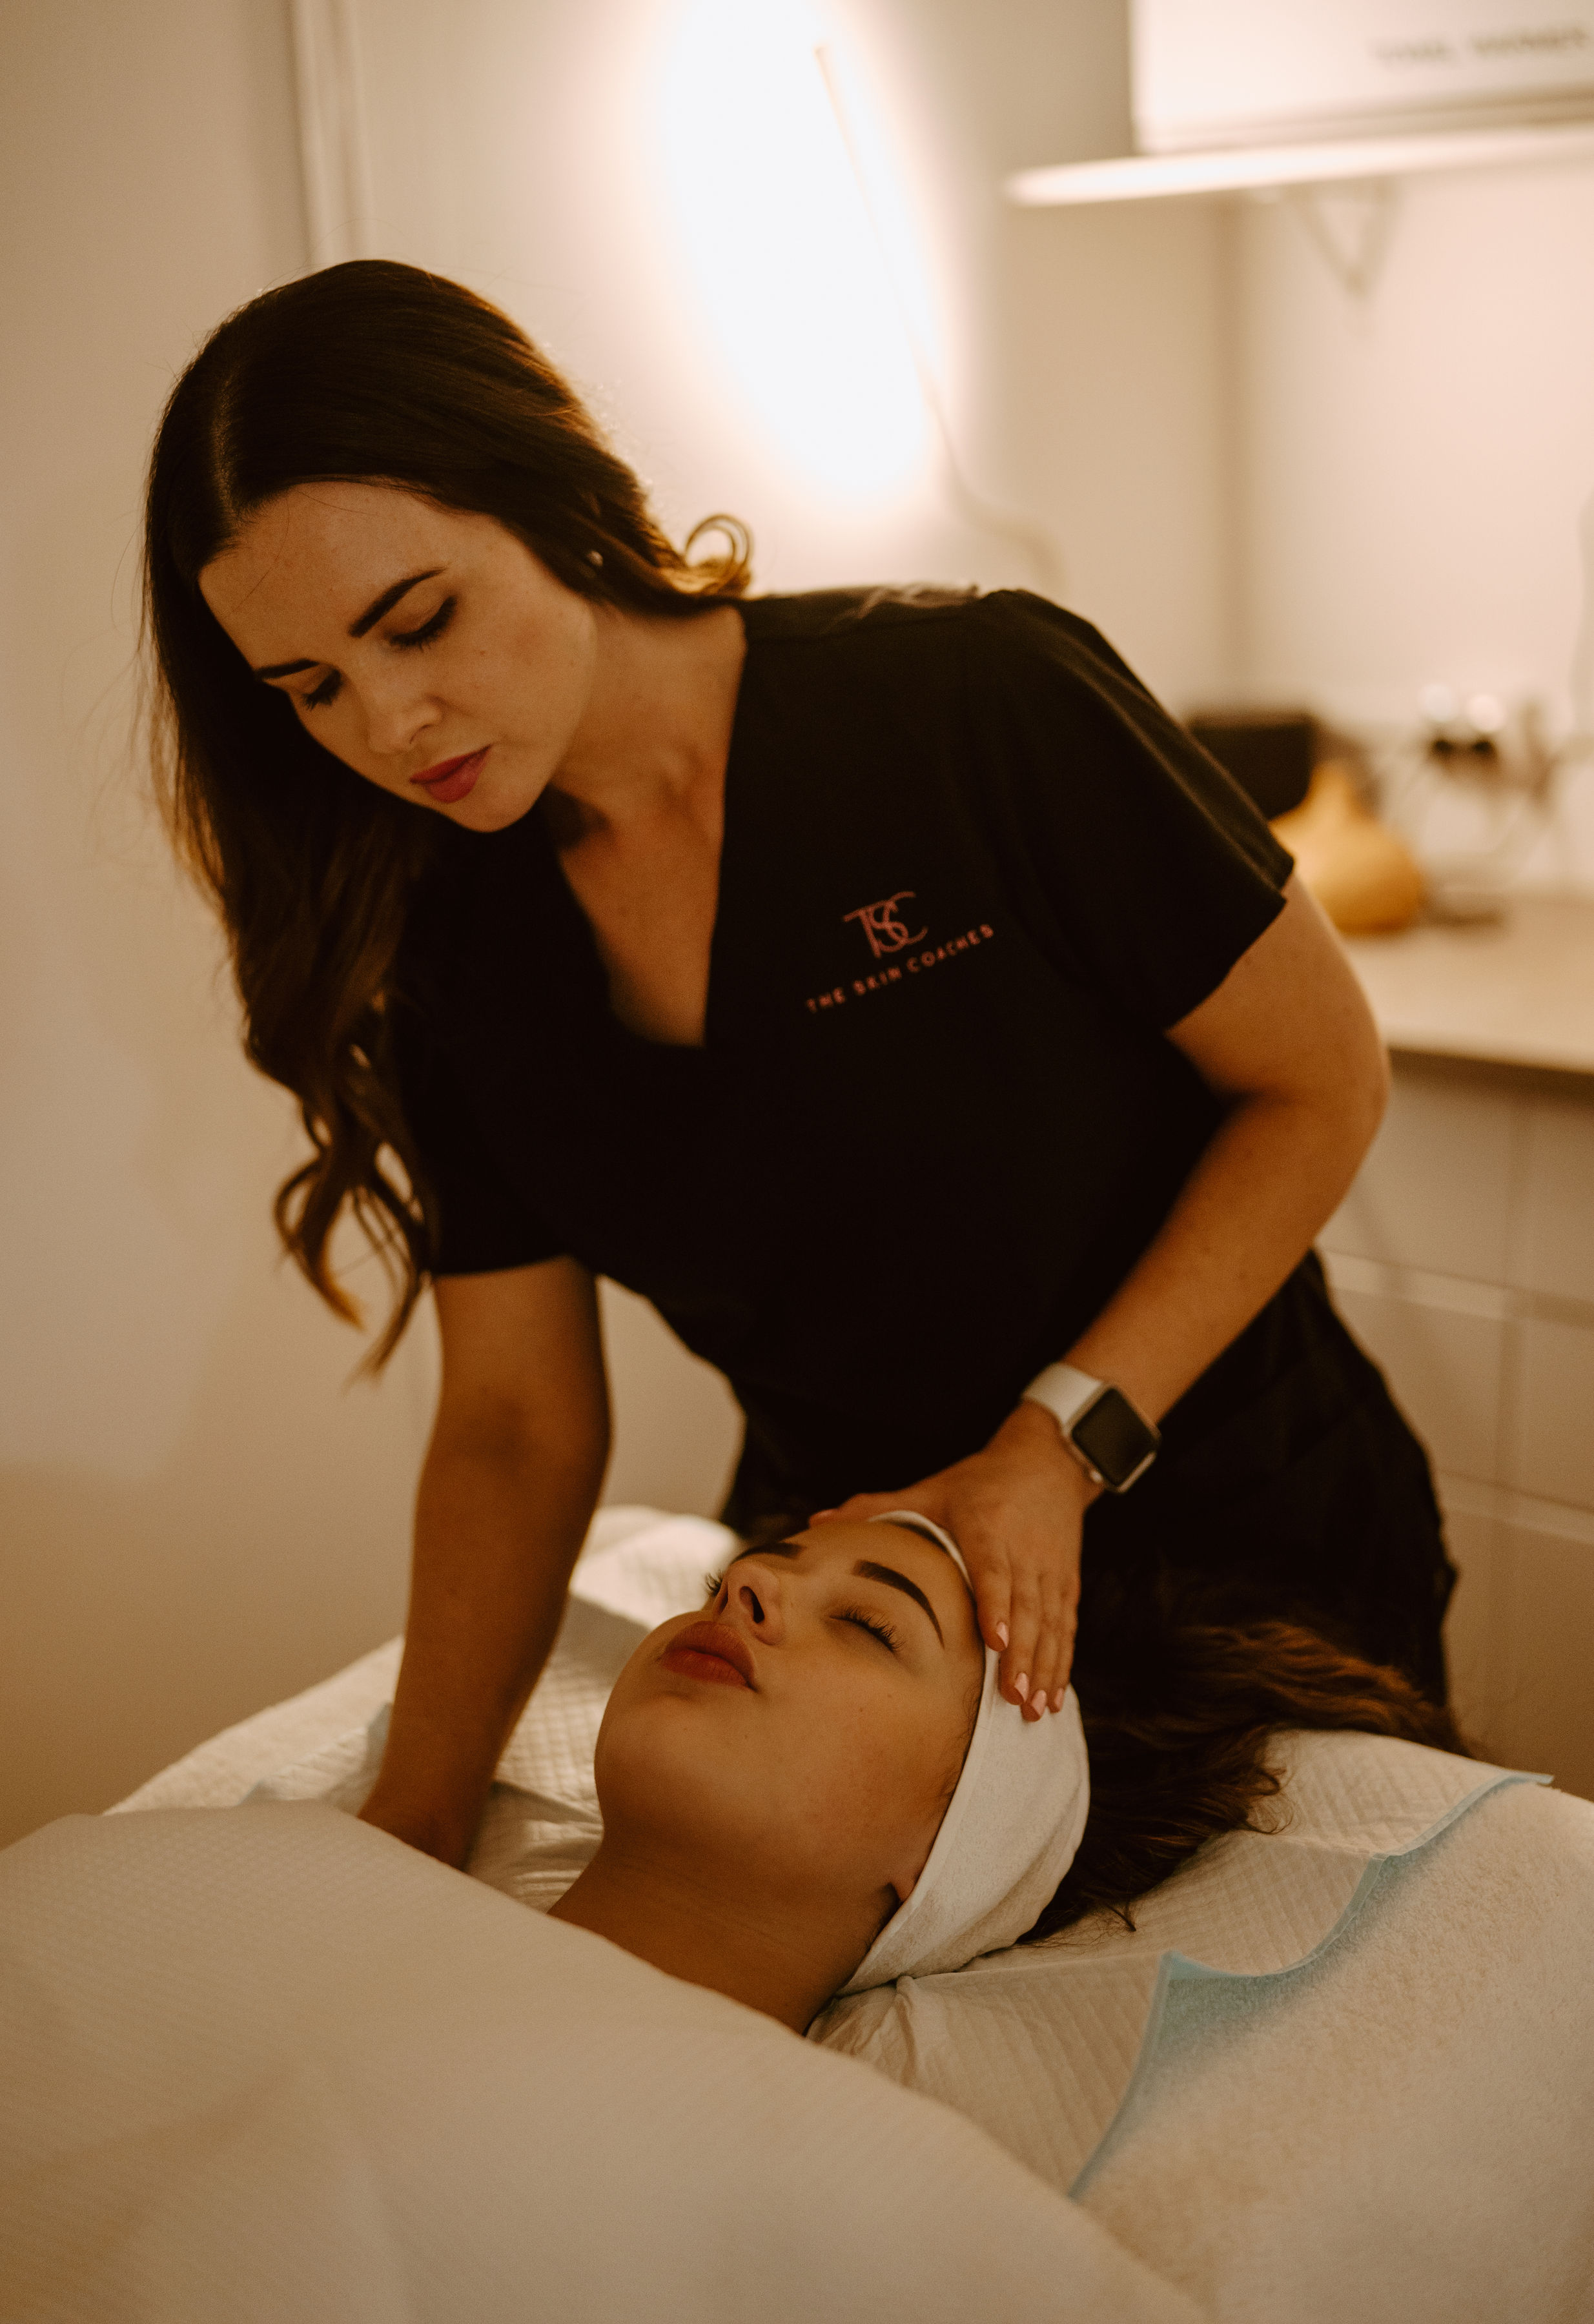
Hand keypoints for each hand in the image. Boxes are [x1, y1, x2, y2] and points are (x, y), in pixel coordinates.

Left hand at [811, 1401, 1096, 1717]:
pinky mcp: (1066, 1581)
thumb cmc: (979, 1481)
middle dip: (1023, 1655)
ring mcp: (1049, 1568)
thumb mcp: (931, 1490)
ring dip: (1044, 1666)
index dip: (995, 1605)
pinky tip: (1053, 1695)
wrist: (1047, 1462)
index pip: (993, 1570)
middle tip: (1013, 1699)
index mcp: (986, 1526)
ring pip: (1049, 1622)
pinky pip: (1066, 1625)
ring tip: (1033, 1708)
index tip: (994, 1641)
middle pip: (1025, 1607)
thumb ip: (876, 1507)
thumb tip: (817, 1521)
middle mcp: (1023, 1549)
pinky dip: (1062, 1661)